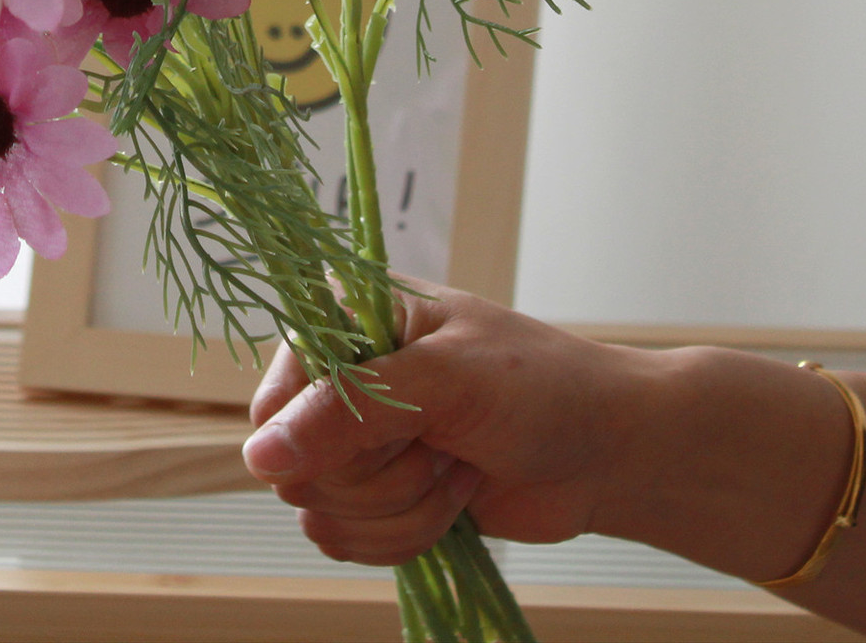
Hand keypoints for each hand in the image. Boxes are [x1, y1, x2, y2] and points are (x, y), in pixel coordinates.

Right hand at [241, 282, 635, 566]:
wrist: (607, 452)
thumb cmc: (540, 387)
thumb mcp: (444, 381)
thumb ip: (349, 410)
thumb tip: (258, 457)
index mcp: (341, 321)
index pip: (272, 403)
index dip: (319, 439)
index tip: (393, 433)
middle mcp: (338, 380)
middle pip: (297, 470)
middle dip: (383, 476)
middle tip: (443, 441)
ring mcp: (360, 443)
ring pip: (325, 514)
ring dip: (404, 507)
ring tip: (458, 464)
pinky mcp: (382, 497)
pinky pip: (353, 543)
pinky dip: (410, 534)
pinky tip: (456, 496)